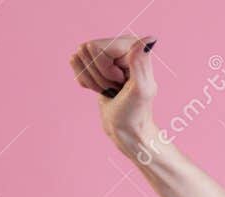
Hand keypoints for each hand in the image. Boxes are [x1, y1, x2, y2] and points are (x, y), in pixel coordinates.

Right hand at [68, 36, 158, 159]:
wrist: (127, 129)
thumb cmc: (135, 113)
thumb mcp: (141, 90)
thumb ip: (141, 65)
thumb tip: (149, 39)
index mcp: (132, 45)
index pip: (95, 46)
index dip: (105, 69)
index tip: (121, 82)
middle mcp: (119, 44)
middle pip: (85, 49)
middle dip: (98, 75)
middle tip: (116, 88)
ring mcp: (106, 53)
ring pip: (78, 56)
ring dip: (92, 79)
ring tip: (111, 89)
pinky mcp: (95, 62)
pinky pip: (74, 63)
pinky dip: (86, 82)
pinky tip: (102, 88)